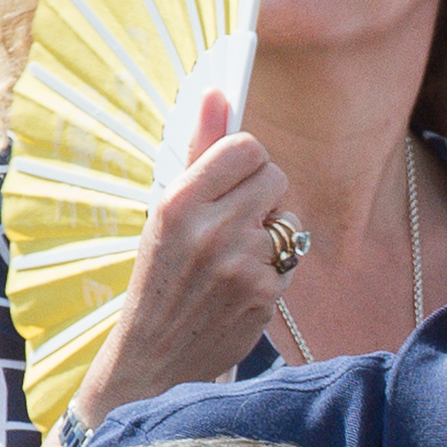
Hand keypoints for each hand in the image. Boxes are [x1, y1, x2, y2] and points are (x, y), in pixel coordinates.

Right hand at [70, 89, 291, 424]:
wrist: (156, 354)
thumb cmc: (163, 273)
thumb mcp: (167, 211)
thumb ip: (199, 152)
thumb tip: (219, 92)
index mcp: (179, 200)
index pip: (247, 148)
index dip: (248, 162)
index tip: (235, 179)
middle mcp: (211, 228)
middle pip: (276, 179)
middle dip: (264, 197)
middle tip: (236, 221)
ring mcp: (241, 262)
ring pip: (287, 222)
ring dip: (270, 236)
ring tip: (233, 259)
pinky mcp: (266, 293)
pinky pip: (290, 260)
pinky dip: (273, 270)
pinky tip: (242, 287)